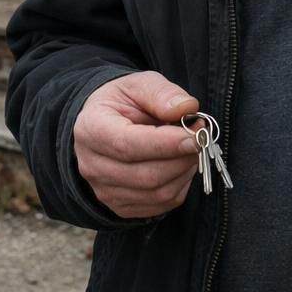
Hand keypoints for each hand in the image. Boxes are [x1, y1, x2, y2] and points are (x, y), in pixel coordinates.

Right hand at [74, 71, 201, 218]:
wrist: (104, 125)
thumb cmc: (123, 103)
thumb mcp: (139, 85)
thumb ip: (162, 94)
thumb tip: (187, 109)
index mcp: (91, 129)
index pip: (127, 145)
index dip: (164, 144)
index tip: (194, 136)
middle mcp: (92, 165)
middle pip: (145, 175)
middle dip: (181, 159)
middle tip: (200, 138)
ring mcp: (104, 191)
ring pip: (157, 193)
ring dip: (184, 171)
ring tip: (190, 148)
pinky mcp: (121, 207)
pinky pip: (161, 204)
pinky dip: (180, 185)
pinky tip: (179, 164)